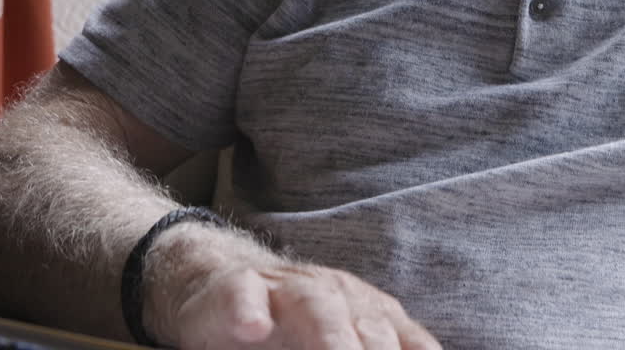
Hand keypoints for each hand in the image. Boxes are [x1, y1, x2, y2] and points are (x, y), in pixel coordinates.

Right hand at [145, 226, 440, 349]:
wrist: (219, 280)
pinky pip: (243, 296)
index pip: (405, 342)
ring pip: (315, 307)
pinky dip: (248, 311)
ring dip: (330, 336)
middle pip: (368, 327)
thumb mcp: (345, 342)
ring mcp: (287, 291)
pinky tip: (253, 327)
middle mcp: (337, 298)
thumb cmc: (295, 329)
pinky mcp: (236, 291)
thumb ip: (384, 349)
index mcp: (370, 315)